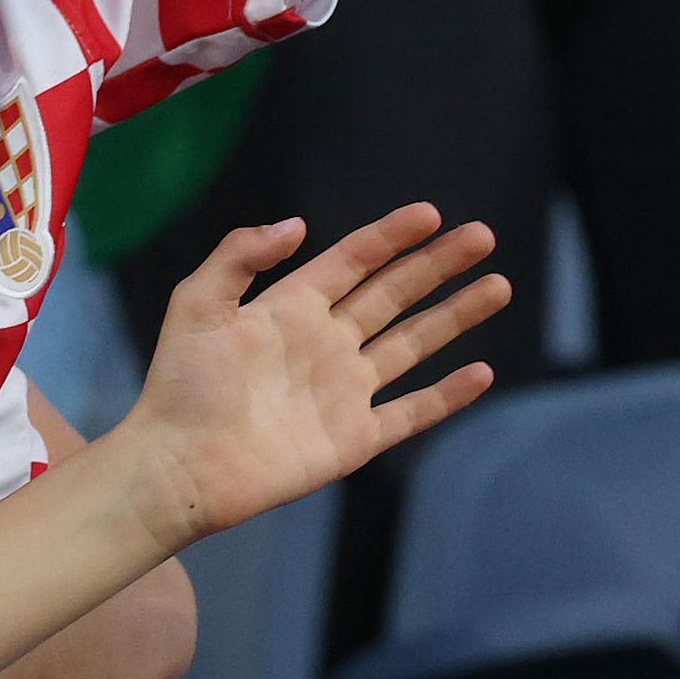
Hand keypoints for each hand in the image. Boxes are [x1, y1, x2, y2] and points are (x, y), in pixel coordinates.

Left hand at [118, 205, 501, 542]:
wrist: (181, 465)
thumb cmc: (181, 384)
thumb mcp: (197, 305)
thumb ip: (238, 257)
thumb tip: (296, 224)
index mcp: (288, 309)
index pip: (351, 262)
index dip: (389, 237)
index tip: (431, 213)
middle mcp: (323, 344)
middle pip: (392, 295)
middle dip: (437, 265)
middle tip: (482, 234)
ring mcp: (344, 390)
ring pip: (413, 344)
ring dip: (455, 316)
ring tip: (497, 285)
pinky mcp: (355, 437)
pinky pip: (412, 412)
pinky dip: (448, 395)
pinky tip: (481, 371)